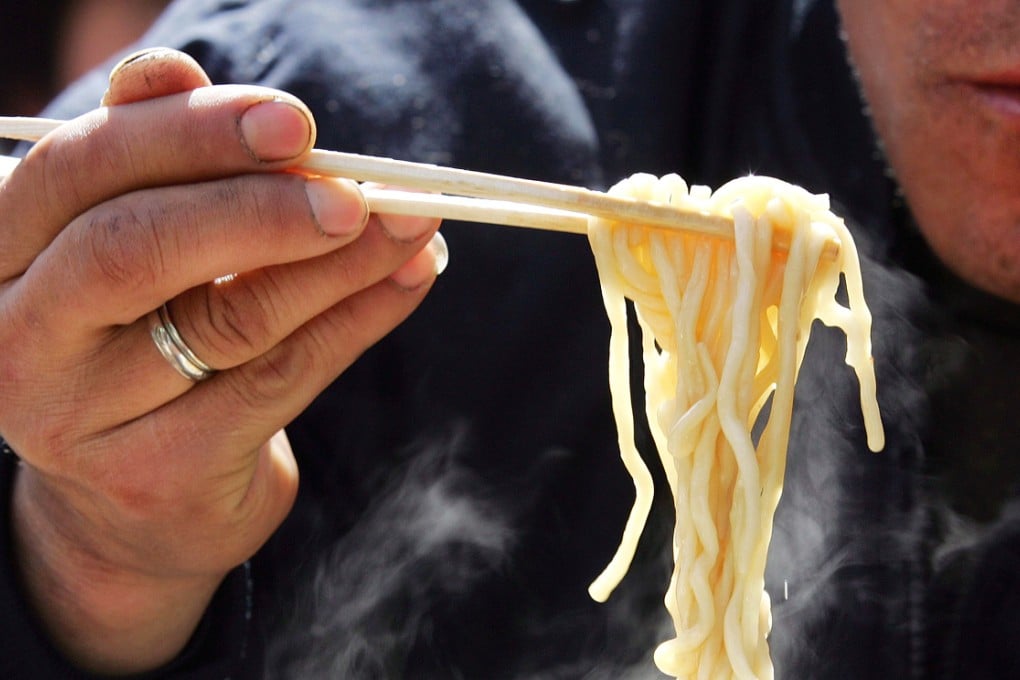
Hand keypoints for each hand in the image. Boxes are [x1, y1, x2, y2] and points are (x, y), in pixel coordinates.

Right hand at [0, 49, 442, 673]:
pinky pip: (280, 380)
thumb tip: (172, 70)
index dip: (189, 136)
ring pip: (229, 319)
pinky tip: (407, 279)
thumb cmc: (140, 336)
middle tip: (356, 191)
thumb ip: (148, 161)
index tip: (294, 123)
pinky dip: (357, 320)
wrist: (141, 490)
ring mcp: (81, 418)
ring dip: (339, 263)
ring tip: (411, 224)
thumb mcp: (131, 243)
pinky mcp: (159, 474)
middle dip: (261, 207)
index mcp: (0, 256)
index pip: (79, 172)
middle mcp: (19, 339)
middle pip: (135, 248)